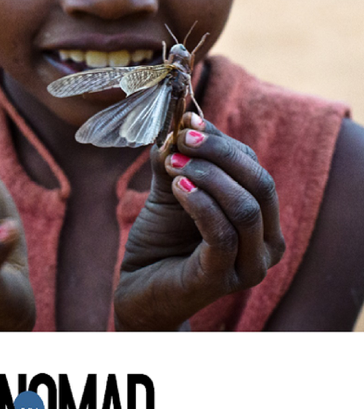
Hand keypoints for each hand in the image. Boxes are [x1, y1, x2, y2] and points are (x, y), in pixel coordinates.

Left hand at [114, 112, 285, 330]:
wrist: (140, 288)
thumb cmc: (163, 239)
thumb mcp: (173, 188)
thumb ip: (178, 157)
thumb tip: (178, 120)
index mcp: (264, 219)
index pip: (253, 166)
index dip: (221, 140)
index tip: (186, 120)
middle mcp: (268, 245)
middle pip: (260, 183)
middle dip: (219, 153)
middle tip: (181, 138)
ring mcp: (249, 266)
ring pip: (245, 208)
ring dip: (207, 175)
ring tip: (173, 164)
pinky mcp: (222, 280)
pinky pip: (222, 235)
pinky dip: (200, 203)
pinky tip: (176, 187)